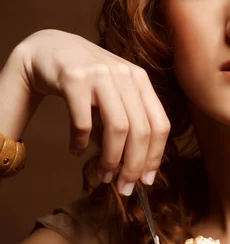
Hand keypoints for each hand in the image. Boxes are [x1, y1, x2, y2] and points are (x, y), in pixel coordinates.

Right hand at [14, 29, 169, 194]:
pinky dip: (81, 143)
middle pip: (141, 130)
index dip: (156, 156)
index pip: (160, 124)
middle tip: (125, 187)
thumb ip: (132, 119)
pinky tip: (76, 151)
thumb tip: (142, 168)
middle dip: (134, 166)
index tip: (147, 180)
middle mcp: (125, 75)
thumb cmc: (89, 81)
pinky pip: (83, 122)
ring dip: (111, 160)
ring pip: (118, 128)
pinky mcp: (73, 78)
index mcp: (141, 81)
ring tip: (104, 176)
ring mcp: (100, 75)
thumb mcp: (117, 92)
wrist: (49, 50)